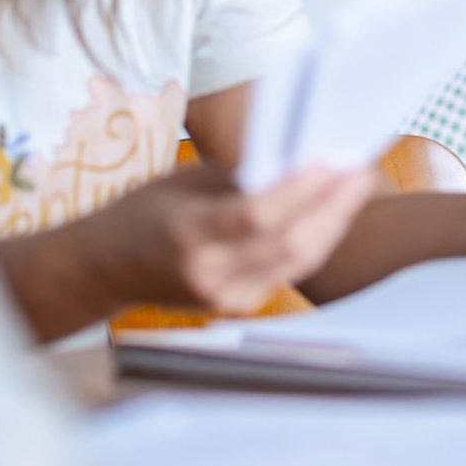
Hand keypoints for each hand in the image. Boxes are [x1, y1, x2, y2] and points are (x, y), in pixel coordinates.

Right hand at [84, 161, 376, 314]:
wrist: (105, 269)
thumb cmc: (141, 212)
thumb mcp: (183, 182)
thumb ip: (238, 178)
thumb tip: (299, 162)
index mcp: (187, 237)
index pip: (257, 215)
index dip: (299, 190)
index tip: (331, 160)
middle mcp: (209, 275)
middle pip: (288, 242)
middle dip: (331, 205)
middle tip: (360, 170)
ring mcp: (225, 297)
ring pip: (297, 260)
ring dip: (333, 221)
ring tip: (355, 186)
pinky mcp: (237, 305)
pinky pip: (288, 270)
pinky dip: (314, 239)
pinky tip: (331, 213)